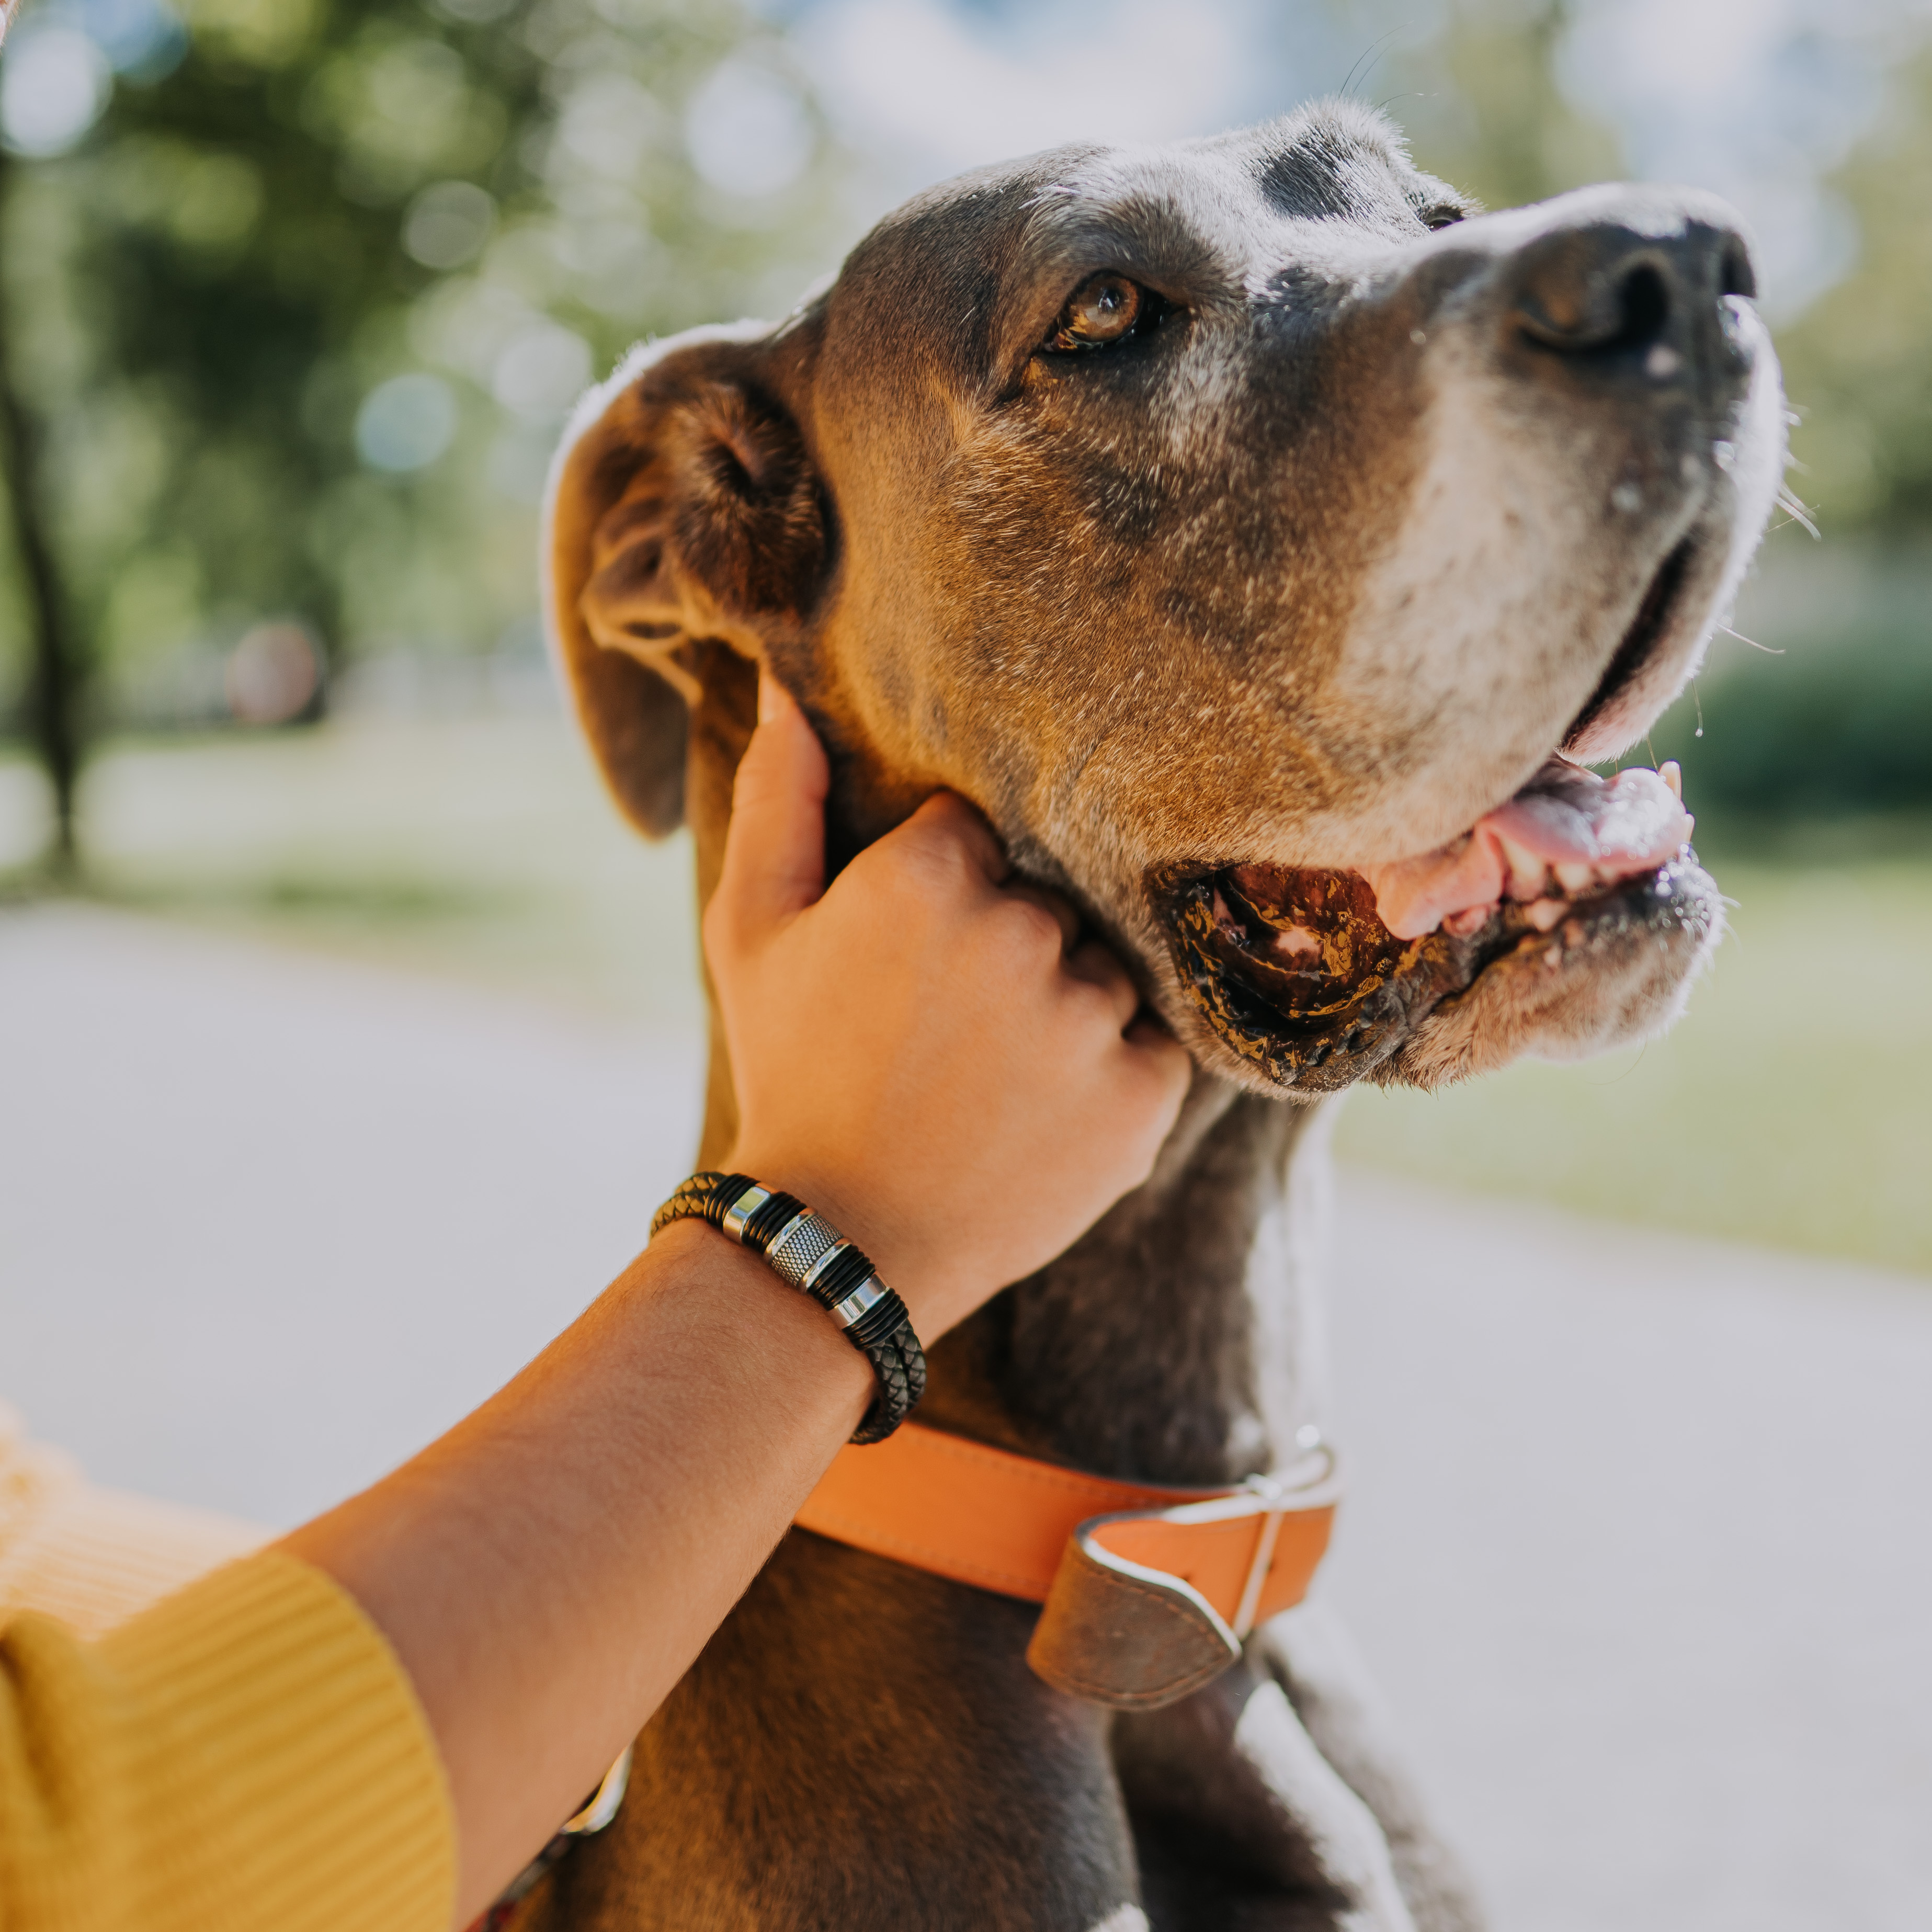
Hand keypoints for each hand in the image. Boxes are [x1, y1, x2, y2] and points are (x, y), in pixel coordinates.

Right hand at [704, 676, 1190, 1338]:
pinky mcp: (1143, 1093)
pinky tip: (1043, 1109)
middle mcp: (1020, 931)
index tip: (913, 953)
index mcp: (926, 876)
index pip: (980, 830)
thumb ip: (780, 798)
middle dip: (1011, 943)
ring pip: (1106, 965)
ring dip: (1065, 1004)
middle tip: (951, 1024)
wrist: (840, 1242)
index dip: (946, 888)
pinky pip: (1154, 1037)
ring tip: (995, 1073)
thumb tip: (791, 684)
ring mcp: (1089, 1014)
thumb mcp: (751, 931)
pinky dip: (1111, 1068)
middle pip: (1051, 894)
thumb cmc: (790, 1076)